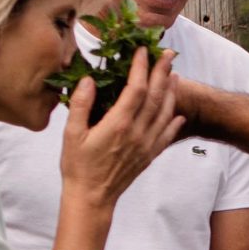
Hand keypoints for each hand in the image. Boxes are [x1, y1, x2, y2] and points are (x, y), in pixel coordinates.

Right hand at [59, 49, 183, 209]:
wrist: (92, 198)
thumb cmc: (77, 166)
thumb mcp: (71, 133)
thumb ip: (81, 104)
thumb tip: (89, 80)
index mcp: (118, 124)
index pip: (135, 88)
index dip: (141, 68)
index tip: (141, 51)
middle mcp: (136, 133)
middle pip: (155, 96)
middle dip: (162, 72)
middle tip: (167, 54)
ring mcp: (145, 145)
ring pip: (164, 113)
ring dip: (171, 92)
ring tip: (174, 75)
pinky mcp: (148, 156)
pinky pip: (166, 135)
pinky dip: (174, 122)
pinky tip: (177, 113)